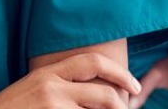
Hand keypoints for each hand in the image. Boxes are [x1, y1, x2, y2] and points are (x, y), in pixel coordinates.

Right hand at [0, 52, 142, 108]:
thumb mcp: (34, 88)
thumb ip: (60, 85)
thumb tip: (94, 94)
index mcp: (48, 72)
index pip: (93, 62)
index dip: (119, 73)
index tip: (133, 86)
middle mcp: (52, 86)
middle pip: (105, 94)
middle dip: (122, 107)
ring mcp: (52, 106)